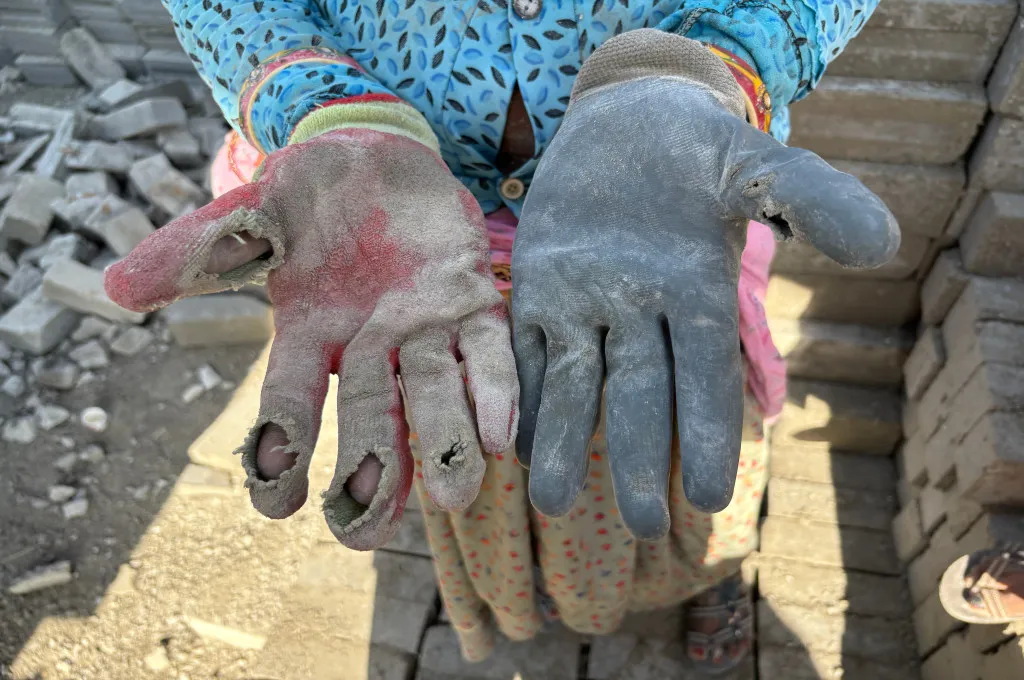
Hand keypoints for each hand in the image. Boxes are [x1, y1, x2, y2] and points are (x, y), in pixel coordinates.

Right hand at [106, 128, 517, 549]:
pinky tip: (504, 435)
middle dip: (369, 472)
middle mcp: (368, 346)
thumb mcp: (255, 212)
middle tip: (364, 531)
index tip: (276, 504)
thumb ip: (201, 249)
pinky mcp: (471, 302)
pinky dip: (495, 392)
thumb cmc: (313, 192)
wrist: (382, 156)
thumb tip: (118, 288)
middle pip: (368, 418)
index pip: (289, 403)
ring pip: (434, 396)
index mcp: (310, 333)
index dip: (280, 449)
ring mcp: (423, 328)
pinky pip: (487, 353)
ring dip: (444, 446)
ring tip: (453, 495)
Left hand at [511, 31, 898, 539]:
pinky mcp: (537, 288)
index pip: (704, 375)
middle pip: (638, 393)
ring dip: (565, 441)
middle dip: (638, 456)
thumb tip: (883, 246)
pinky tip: (516, 440)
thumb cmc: (699, 147)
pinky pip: (525, 345)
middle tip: (642, 525)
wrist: (627, 121)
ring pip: (574, 383)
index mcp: (694, 295)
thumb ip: (812, 198)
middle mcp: (638, 313)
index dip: (708, 431)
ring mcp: (583, 304)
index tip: (710, 495)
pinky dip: (521, 390)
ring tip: (554, 505)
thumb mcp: (757, 162)